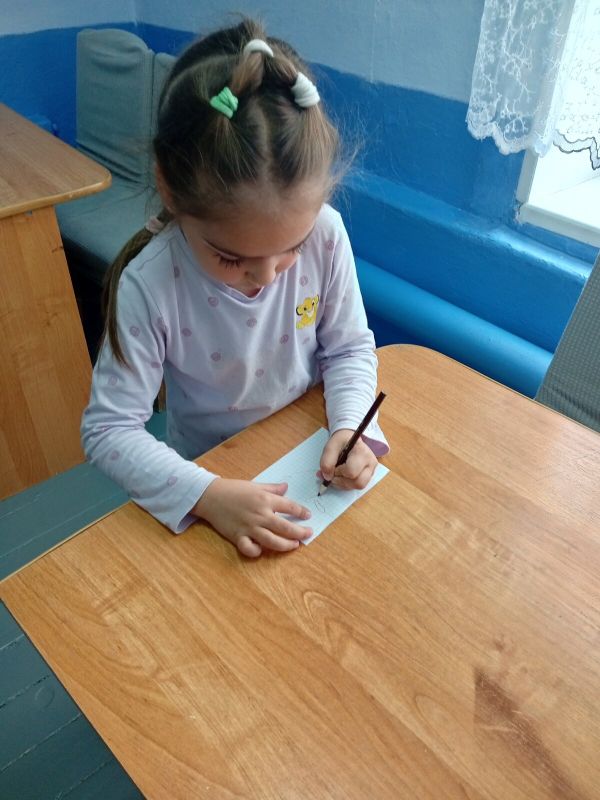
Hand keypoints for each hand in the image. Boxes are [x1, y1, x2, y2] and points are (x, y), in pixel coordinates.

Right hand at [193, 479, 311, 557]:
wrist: (210, 496)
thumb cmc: (233, 489)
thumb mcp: (255, 485)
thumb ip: (272, 488)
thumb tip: (286, 487)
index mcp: (265, 500)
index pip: (290, 506)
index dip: (301, 512)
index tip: (308, 515)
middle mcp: (260, 515)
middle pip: (286, 527)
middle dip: (300, 532)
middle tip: (308, 534)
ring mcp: (249, 527)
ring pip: (273, 541)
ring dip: (286, 545)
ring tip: (295, 545)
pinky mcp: (238, 536)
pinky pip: (250, 549)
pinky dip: (257, 552)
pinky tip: (262, 550)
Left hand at [319, 428, 376, 490]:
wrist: (349, 440)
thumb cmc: (341, 442)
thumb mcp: (330, 446)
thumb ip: (326, 461)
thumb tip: (327, 477)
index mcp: (362, 452)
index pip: (351, 471)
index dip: (338, 472)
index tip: (334, 465)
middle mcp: (370, 463)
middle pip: (358, 483)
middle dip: (342, 481)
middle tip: (334, 473)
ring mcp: (371, 471)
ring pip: (358, 486)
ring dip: (343, 484)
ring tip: (336, 474)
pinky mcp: (368, 476)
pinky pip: (357, 486)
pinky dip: (346, 485)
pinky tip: (341, 476)